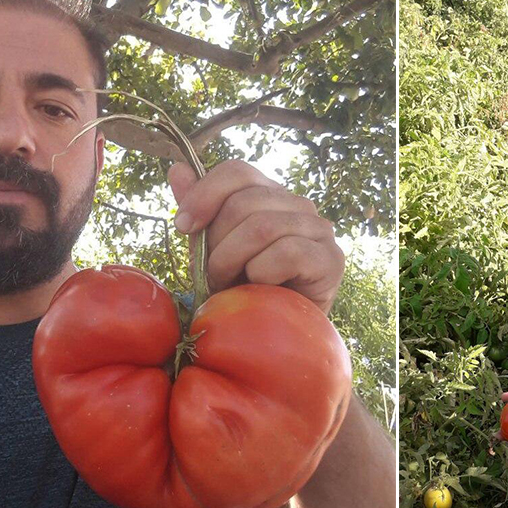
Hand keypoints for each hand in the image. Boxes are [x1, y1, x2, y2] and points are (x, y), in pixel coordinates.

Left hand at [170, 160, 345, 313]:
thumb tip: (176, 169)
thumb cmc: (244, 291)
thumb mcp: (213, 249)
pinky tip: (264, 290)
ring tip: (231, 284)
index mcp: (273, 195)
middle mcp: (300, 205)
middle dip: (217, 243)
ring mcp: (320, 231)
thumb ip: (200, 212)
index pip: (238, 172)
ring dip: (233, 261)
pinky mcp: (331, 260)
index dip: (205, 194)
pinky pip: (288, 252)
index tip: (181, 225)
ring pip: (262, 226)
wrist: (277, 338)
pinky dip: (263, 274)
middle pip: (245, 202)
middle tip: (213, 274)